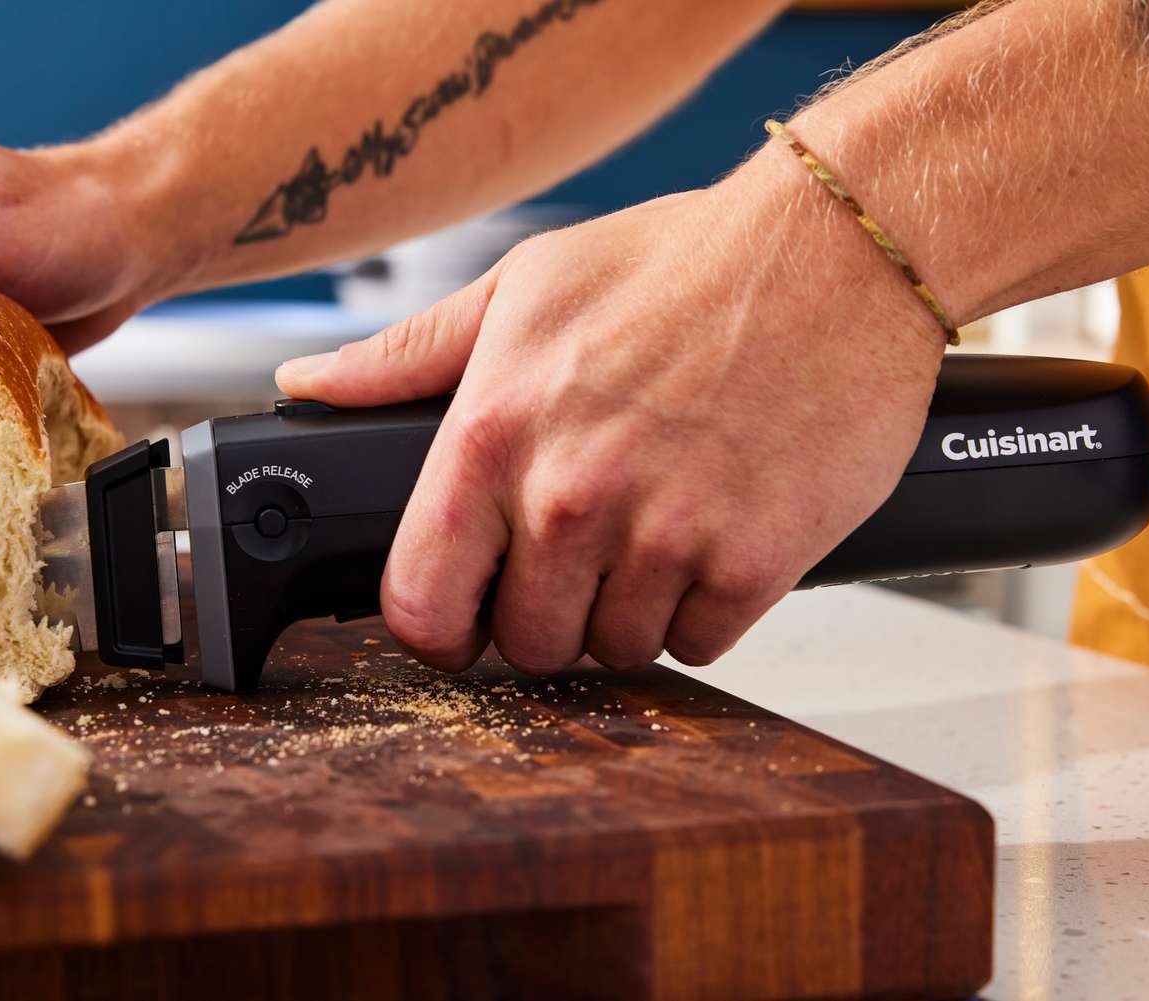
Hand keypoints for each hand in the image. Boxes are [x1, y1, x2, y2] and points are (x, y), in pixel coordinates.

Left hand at [277, 156, 947, 672]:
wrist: (835, 252)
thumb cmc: (684, 261)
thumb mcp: (527, 287)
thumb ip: (410, 354)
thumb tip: (314, 384)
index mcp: (496, 434)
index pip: (421, 602)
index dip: (437, 626)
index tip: (464, 619)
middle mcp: (571, 496)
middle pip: (529, 643)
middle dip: (552, 611)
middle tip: (589, 552)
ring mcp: (664, 535)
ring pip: (617, 648)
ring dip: (632, 608)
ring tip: (658, 527)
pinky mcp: (753, 562)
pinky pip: (702, 642)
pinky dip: (706, 607)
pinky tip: (714, 537)